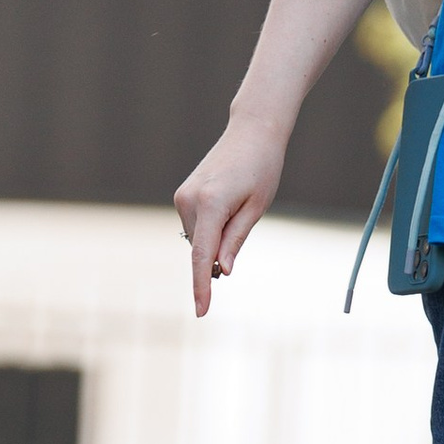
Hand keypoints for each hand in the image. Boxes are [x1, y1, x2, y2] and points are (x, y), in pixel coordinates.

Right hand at [174, 109, 289, 317]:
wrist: (251, 132)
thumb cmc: (262, 169)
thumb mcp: (256, 208)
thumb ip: (235, 240)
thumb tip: (221, 271)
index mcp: (210, 204)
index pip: (202, 256)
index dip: (201, 287)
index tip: (201, 312)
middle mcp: (189, 200)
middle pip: (202, 248)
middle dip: (221, 253)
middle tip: (245, 220)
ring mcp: (182, 197)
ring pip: (199, 239)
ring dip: (217, 237)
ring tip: (238, 205)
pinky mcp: (182, 195)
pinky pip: (196, 226)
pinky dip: (211, 227)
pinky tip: (228, 204)